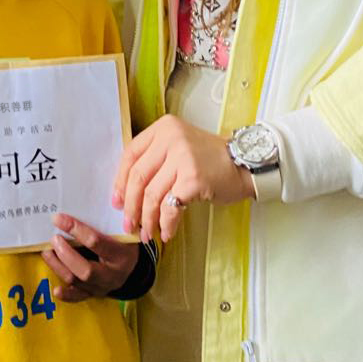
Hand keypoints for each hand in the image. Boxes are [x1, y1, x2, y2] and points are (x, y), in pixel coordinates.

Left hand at [41, 213, 138, 301]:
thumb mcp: (122, 229)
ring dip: (59, 266)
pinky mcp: (95, 294)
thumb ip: (106, 219)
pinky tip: (55, 290)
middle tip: (53, 239)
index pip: (95, 242)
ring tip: (46, 252)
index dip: (75, 229)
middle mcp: (113, 274)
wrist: (133, 264)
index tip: (58, 218)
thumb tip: (79, 197)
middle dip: (65, 254)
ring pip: (78, 281)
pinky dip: (67, 295)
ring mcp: (103, 287)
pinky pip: (79, 297)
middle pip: (85, 269)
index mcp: (121, 255)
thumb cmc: (124, 240)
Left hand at [112, 115, 255, 243]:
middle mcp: (171, 138)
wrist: (245, 165)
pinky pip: (170, 206)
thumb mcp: (180, 147)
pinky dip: (166, 223)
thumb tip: (126, 194)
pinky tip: (166, 232)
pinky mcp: (193, 178)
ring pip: (152, 194)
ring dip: (147, 219)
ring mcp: (182, 157)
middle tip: (128, 224)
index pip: (130, 154)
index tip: (116, 201)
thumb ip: (156, 160)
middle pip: (138, 176)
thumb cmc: (211, 160)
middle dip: (131, 205)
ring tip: (146, 233)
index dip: (120, 181)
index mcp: (163, 128)